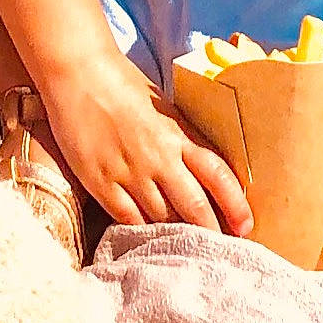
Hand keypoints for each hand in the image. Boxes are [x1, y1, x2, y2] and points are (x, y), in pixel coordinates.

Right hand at [40, 47, 253, 236]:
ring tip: (184, 249)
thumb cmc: (120, 81)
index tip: (246, 225)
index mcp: (176, 133)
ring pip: (162, 218)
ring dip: (175, 235)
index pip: (217, 172)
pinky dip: (140, 231)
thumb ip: (179, 135)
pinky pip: (127, 218)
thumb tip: (198, 164)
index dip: (235, 203)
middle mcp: (158, 156)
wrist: (77, 71)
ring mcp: (128, 171)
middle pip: (194, 205)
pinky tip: (146, 238)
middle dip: (211, 232)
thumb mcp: (160, 105)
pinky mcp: (100, 181)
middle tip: (220, 251)